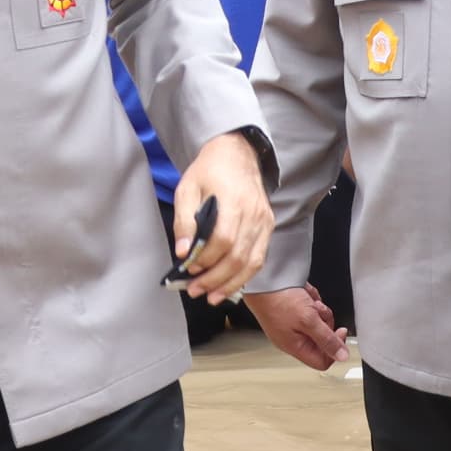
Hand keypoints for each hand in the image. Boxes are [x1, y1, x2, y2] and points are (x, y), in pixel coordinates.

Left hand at [170, 132, 272, 302]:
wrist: (237, 153)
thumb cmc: (210, 171)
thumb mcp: (187, 189)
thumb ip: (184, 221)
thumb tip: (182, 253)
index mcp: (233, 200)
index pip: (222, 239)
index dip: (205, 258)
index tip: (189, 268)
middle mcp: (253, 213)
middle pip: (237, 256)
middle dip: (215, 279)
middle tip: (195, 290)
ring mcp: (264, 221)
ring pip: (251, 262)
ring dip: (230, 283)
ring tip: (212, 296)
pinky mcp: (268, 226)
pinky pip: (259, 257)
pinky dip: (245, 275)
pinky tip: (229, 285)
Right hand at [245, 285, 347, 370]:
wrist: (263, 279)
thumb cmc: (278, 299)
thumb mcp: (309, 320)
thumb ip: (327, 339)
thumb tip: (341, 356)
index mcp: (295, 346)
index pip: (322, 361)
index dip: (334, 348)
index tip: (339, 332)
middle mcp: (292, 338)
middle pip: (321, 338)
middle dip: (324, 321)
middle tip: (318, 311)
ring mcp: (290, 324)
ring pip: (317, 322)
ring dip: (317, 309)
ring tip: (309, 300)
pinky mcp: (289, 311)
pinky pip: (309, 309)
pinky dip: (310, 300)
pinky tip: (304, 294)